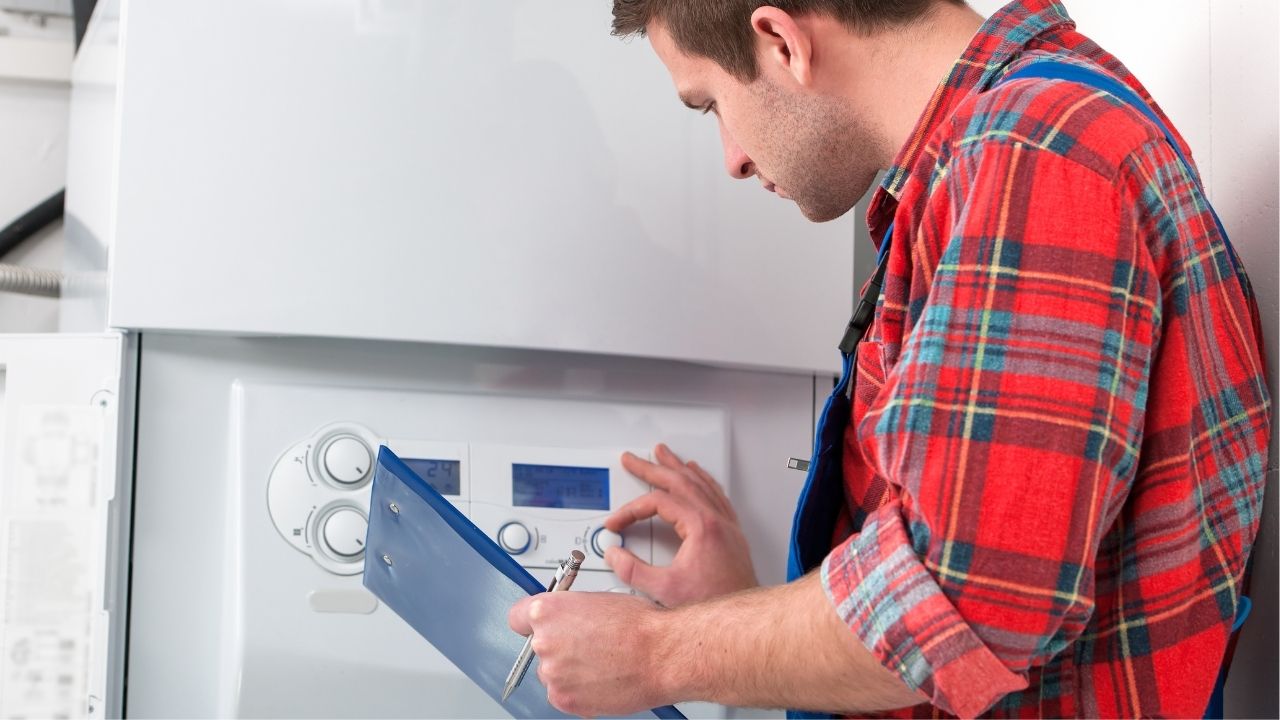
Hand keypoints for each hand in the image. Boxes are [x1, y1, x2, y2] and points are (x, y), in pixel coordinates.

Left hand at [507, 591, 672, 716]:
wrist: (662, 654)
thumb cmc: (639, 625)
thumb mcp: (598, 599)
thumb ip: (571, 611)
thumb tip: (566, 618)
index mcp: (547, 611)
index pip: (518, 617)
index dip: (533, 621)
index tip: (541, 625)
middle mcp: (543, 643)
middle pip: (538, 647)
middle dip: (559, 646)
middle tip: (587, 645)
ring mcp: (553, 674)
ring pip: (552, 673)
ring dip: (569, 670)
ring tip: (601, 662)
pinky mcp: (565, 700)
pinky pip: (563, 695)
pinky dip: (578, 691)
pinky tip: (601, 679)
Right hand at [605, 443, 757, 605]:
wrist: (744, 623)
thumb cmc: (715, 605)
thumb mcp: (664, 591)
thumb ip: (633, 571)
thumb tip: (615, 556)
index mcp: (701, 527)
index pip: (659, 503)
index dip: (632, 509)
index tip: (617, 523)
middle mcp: (717, 521)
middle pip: (681, 481)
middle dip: (653, 468)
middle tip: (633, 459)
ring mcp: (727, 526)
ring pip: (701, 484)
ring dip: (679, 468)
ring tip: (665, 456)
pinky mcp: (732, 535)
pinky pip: (716, 495)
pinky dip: (702, 481)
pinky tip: (698, 477)